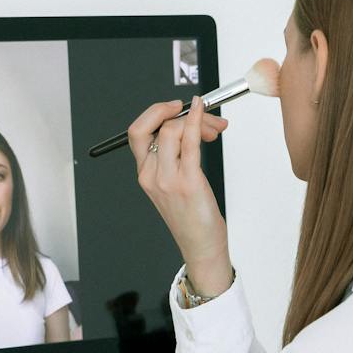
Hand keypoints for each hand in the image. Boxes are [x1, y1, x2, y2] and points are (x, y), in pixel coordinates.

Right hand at [127, 96, 231, 286]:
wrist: (200, 245)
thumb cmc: (192, 216)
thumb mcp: (174, 183)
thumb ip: (176, 156)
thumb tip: (190, 123)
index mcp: (145, 173)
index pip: (138, 131)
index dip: (155, 112)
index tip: (174, 107)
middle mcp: (152, 174)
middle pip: (158, 126)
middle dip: (182, 112)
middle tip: (204, 117)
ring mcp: (168, 179)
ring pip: (174, 130)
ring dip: (198, 119)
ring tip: (213, 129)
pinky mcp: (188, 183)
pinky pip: (189, 143)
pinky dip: (196, 120)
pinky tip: (202, 112)